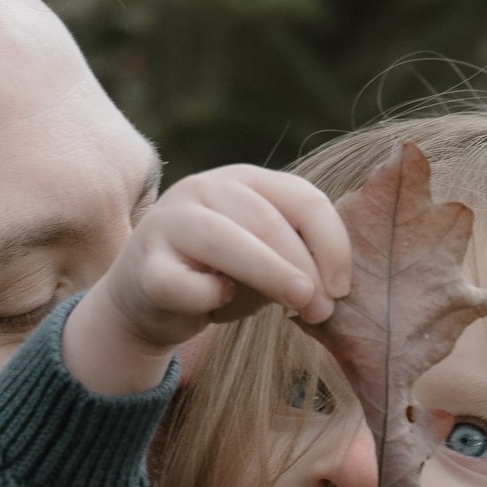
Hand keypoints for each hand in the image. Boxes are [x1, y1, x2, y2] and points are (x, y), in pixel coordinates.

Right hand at [63, 166, 351, 397]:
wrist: (147, 299)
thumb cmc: (220, 274)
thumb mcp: (266, 257)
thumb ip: (297, 257)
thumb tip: (333, 290)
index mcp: (243, 179)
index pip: (301, 198)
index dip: (331, 243)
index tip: (343, 287)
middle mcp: (203, 189)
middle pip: (266, 220)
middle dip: (303, 266)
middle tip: (323, 307)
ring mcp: (168, 223)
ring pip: (224, 241)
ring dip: (271, 275)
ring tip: (300, 307)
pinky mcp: (144, 266)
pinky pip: (183, 283)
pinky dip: (209, 295)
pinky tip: (221, 301)